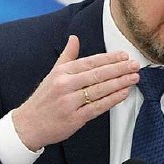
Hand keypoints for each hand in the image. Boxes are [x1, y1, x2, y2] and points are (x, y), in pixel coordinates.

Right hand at [12, 35, 139, 149]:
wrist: (28, 125)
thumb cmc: (43, 99)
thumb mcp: (52, 74)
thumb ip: (67, 56)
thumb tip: (74, 38)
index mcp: (62, 72)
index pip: (90, 62)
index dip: (109, 58)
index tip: (124, 56)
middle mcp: (65, 85)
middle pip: (98, 74)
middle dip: (119, 69)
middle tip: (135, 65)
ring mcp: (70, 102)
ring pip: (100, 90)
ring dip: (120, 83)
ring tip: (133, 78)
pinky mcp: (75, 118)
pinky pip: (98, 107)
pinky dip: (112, 99)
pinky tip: (123, 93)